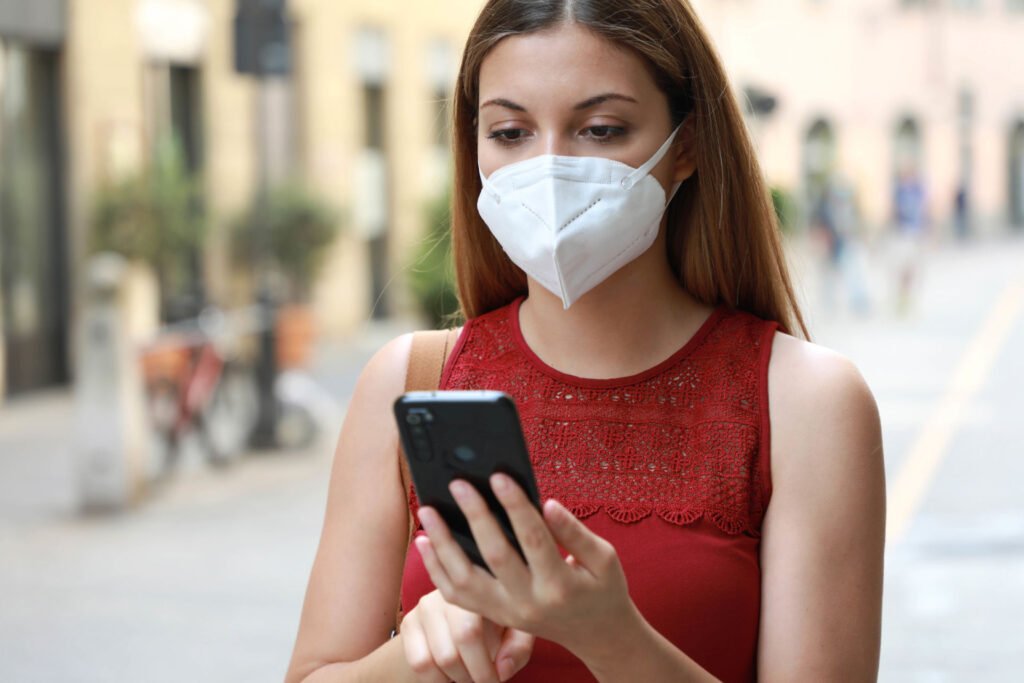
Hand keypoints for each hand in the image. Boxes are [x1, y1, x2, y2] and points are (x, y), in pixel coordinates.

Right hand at [400, 588, 534, 682]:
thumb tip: (501, 669)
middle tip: (483, 679)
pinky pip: (419, 663)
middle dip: (471, 677)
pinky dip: (436, 679)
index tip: (496, 680)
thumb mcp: (515, 631)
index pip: (468, 632)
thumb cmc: (497, 624)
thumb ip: (518, 647)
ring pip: (436, 660)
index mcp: (476, 588)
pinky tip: (450, 672)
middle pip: (450, 653)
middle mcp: (446, 593)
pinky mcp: (409, 622)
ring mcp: (425, 606)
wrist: (464, 616)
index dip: (483, 668)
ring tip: (469, 673)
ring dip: (455, 678)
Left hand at [414, 474, 637, 661]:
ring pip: (464, 580)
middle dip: (475, 515)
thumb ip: (575, 532)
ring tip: (427, 510)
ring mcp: (506, 612)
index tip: (499, 475)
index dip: (516, 506)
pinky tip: (425, 540)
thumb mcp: (604, 559)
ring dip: (442, 544)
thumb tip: (547, 503)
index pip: (533, 539)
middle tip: (457, 482)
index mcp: (560, 584)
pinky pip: (457, 595)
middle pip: (495, 555)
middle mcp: (528, 602)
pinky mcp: (493, 615)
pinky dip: (436, 568)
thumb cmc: (601, 588)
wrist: (596, 635)